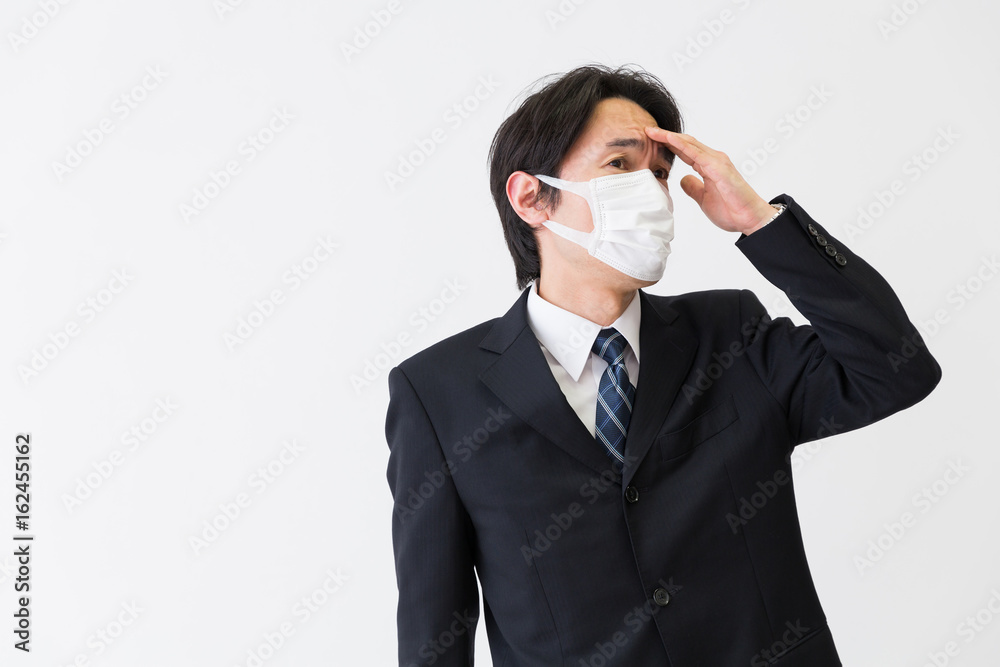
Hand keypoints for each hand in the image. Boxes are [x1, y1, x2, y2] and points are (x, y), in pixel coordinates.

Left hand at [644, 127, 775, 234]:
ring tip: (651, 131)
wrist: (750, 218)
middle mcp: (712, 159)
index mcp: (708, 165)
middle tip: (646, 130)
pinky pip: (696, 153)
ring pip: (689, 143)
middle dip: (664, 136)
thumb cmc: (731, 209)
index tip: (650, 140)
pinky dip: (682, 145)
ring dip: (669, 136)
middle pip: (684, 142)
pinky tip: (669, 139)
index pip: (684, 150)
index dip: (667, 144)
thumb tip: (683, 179)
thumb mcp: (703, 199)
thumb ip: (693, 187)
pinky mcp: (718, 168)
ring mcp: (716, 161)